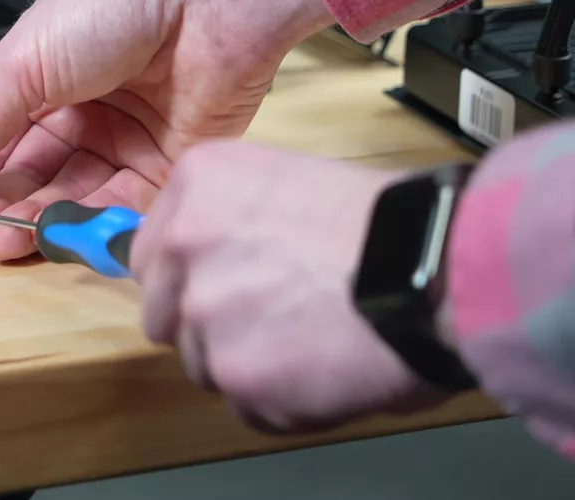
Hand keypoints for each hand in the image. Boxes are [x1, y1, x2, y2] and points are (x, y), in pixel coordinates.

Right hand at [0, 0, 333, 257]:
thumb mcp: (19, 64)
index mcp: (41, 80)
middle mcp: (84, 113)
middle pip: (31, 180)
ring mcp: (128, 141)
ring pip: (73, 201)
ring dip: (35, 225)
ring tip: (2, 241)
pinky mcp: (171, 164)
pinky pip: (126, 210)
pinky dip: (91, 227)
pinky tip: (58, 236)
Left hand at [132, 141, 449, 432]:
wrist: (438, 267)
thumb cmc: (388, 222)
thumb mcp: (292, 181)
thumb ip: (233, 221)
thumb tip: (210, 263)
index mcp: (196, 185)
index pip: (152, 254)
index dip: (190, 279)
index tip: (225, 287)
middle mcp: (183, 246)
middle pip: (167, 314)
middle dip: (210, 326)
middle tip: (273, 321)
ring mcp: (204, 314)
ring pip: (205, 365)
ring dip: (250, 365)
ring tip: (313, 344)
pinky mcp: (237, 375)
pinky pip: (249, 407)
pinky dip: (285, 403)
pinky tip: (327, 373)